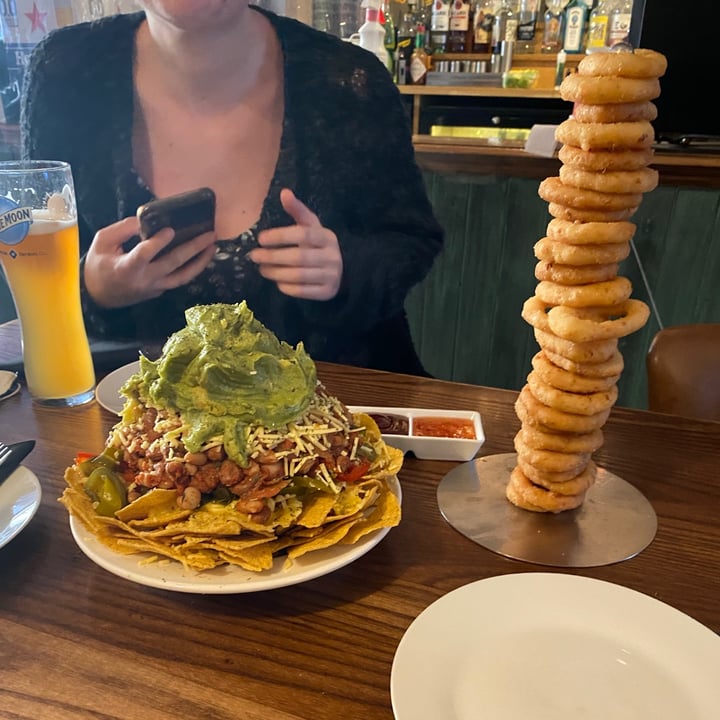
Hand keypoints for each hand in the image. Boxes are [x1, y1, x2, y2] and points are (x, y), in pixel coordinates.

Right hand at [83, 215, 217, 308]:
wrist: (99, 297)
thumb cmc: (98, 266)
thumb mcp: (102, 242)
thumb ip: (122, 229)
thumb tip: (144, 219)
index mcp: (126, 267)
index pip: (145, 254)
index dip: (158, 242)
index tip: (170, 230)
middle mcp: (145, 279)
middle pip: (173, 264)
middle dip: (193, 248)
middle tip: (209, 234)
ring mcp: (155, 287)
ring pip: (183, 277)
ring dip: (201, 262)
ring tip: (213, 247)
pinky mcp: (160, 290)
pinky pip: (179, 279)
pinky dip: (192, 269)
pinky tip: (202, 256)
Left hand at [249, 188, 342, 300]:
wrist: (340, 271)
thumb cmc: (318, 245)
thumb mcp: (311, 227)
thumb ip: (297, 211)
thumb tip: (284, 192)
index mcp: (327, 237)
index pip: (303, 235)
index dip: (280, 236)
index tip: (260, 239)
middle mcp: (332, 256)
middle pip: (299, 257)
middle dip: (273, 257)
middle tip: (254, 256)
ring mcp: (331, 276)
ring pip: (299, 276)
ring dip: (276, 273)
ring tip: (262, 269)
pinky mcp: (327, 292)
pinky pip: (302, 291)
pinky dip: (286, 287)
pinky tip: (277, 281)